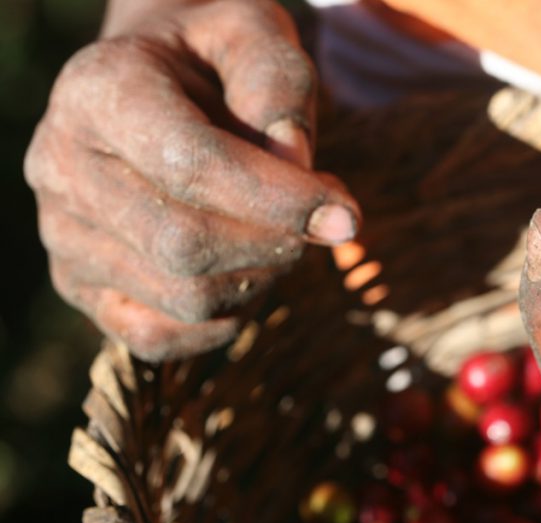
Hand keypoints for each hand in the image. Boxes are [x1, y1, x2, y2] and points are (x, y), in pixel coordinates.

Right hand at [24, 0, 359, 360]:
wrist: (161, 80)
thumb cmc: (216, 57)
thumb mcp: (255, 34)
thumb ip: (278, 88)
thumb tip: (295, 167)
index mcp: (99, 90)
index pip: (190, 165)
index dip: (279, 200)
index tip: (347, 216)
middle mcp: (60, 163)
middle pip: (184, 245)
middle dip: (276, 244)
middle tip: (320, 220)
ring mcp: (62, 232)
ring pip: (181, 298)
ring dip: (260, 280)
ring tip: (281, 235)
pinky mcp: (78, 283)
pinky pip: (155, 338)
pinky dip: (221, 323)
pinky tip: (250, 278)